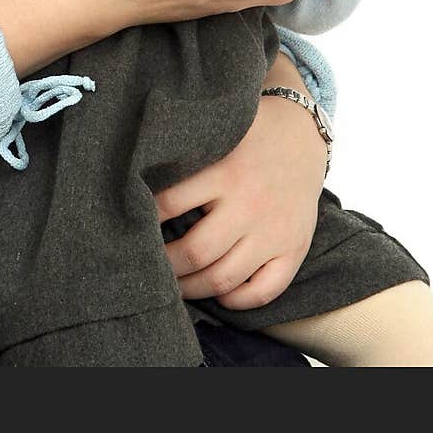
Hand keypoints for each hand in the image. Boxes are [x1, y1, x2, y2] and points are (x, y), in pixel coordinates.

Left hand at [156, 60, 326, 307]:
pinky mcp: (294, 248)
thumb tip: (133, 170)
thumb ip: (183, 153)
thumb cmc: (247, 132)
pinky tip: (220, 292)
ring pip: (224, 277)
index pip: (170, 204)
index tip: (128, 226)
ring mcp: (273, 231)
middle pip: (195, 252)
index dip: (144, 219)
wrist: (303, 132)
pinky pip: (264, 290)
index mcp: (224, 171)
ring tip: (175, 286)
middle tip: (147, 267)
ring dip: (193, 288)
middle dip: (165, 266)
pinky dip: (238, 300)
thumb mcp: (216, 132)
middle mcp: (248, 204)